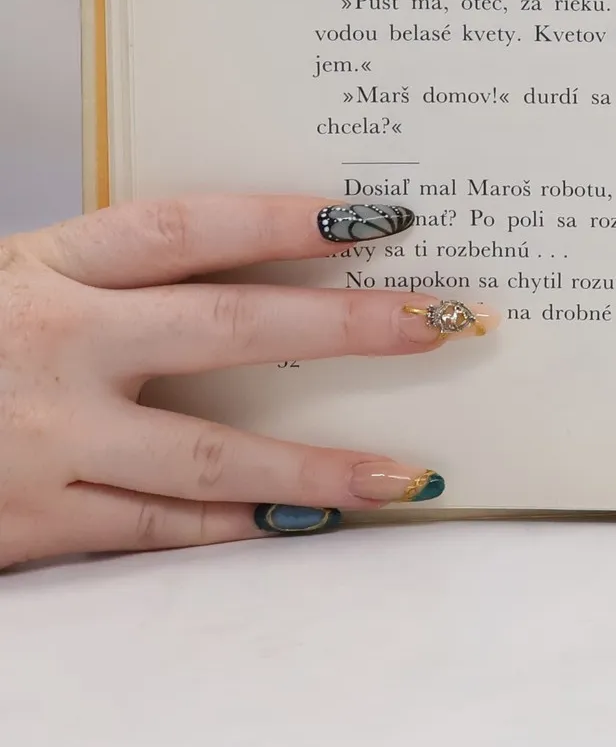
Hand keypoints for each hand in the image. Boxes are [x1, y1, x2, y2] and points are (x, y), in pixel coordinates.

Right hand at [0, 196, 487, 571]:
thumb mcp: (11, 278)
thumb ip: (110, 276)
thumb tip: (255, 262)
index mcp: (44, 267)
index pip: (188, 228)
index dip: (286, 219)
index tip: (381, 218)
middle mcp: (52, 345)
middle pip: (228, 328)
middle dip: (347, 328)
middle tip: (441, 324)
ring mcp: (43, 441)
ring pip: (212, 456)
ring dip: (319, 468)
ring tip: (408, 476)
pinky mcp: (28, 523)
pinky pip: (156, 527)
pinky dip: (234, 527)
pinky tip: (302, 525)